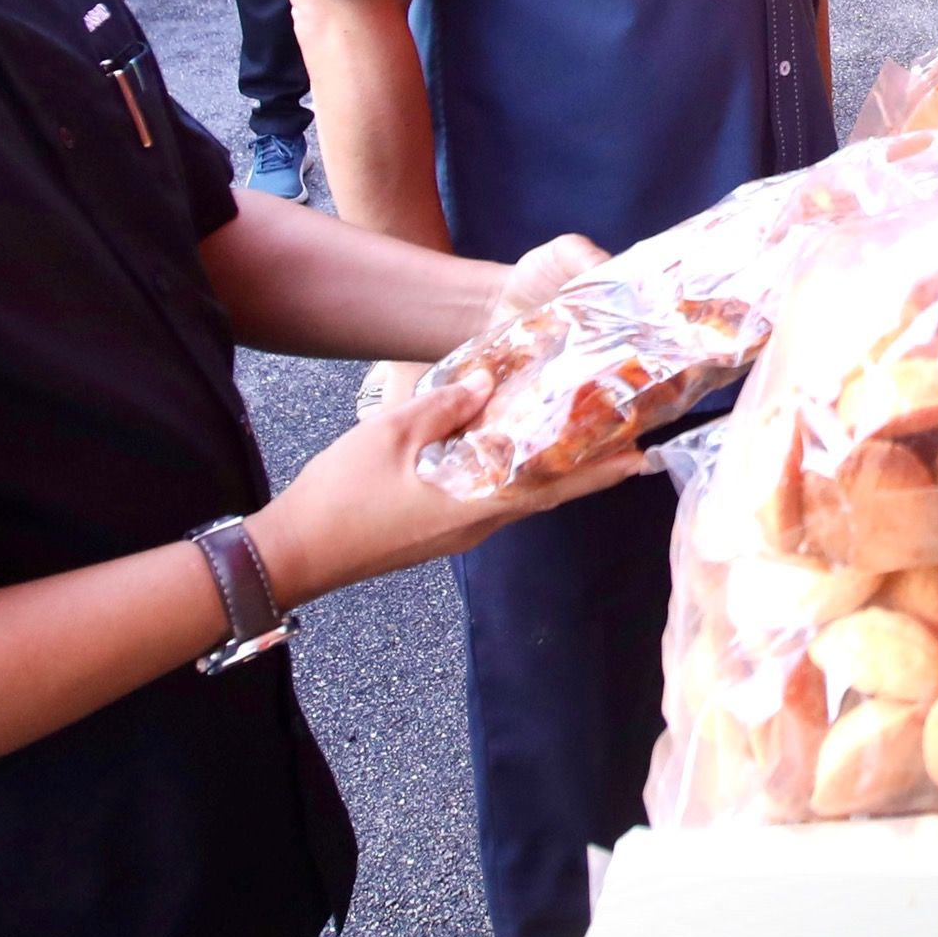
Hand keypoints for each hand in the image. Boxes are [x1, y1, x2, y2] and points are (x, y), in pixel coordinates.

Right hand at [249, 379, 648, 605]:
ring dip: (552, 469)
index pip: (554, 485)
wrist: (294, 553)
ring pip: (520, 496)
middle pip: (546, 492)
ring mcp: (458, 532)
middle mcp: (479, 524)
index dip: (600, 469)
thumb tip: (487, 383)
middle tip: (628, 440)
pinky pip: (492, 499)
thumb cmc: (340, 496)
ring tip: (580, 437)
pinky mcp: (439, 531)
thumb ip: (445, 405)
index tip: (643, 454)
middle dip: (587, 466)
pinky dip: (515, 474)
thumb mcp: (391, 434)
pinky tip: (515, 451)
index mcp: (477, 504)